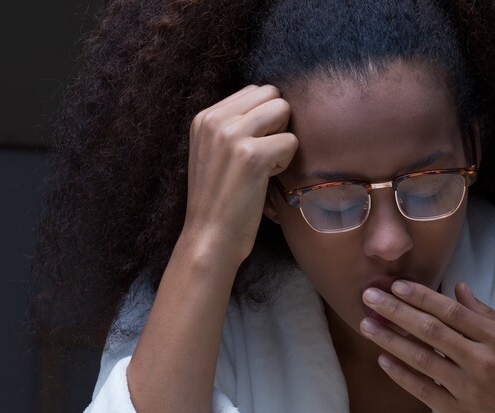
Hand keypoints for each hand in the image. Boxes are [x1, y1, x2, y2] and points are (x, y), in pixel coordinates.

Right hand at [183, 84, 297, 265]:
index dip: (264, 118)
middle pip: (270, 94)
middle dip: (277, 122)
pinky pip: (291, 141)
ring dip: (282, 139)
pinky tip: (268, 179)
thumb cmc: (218, 201)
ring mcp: (232, 135)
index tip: (253, 147)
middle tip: (265, 154)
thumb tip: (270, 104)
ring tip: (266, 165)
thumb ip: (231, 127)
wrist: (209, 238)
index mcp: (204, 117)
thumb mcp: (212, 153)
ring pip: (282, 110)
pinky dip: (286, 162)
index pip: (253, 91)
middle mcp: (215, 120)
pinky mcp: (252, 155)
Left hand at [359, 280, 494, 412]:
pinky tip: (383, 360)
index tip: (395, 285)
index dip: (420, 296)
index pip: (450, 311)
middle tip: (368, 297)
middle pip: (430, 330)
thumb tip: (457, 287)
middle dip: (395, 311)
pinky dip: (401, 374)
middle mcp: (481, 360)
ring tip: (367, 325)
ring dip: (390, 340)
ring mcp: (468, 388)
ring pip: (421, 358)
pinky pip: (423, 390)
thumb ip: (485, 313)